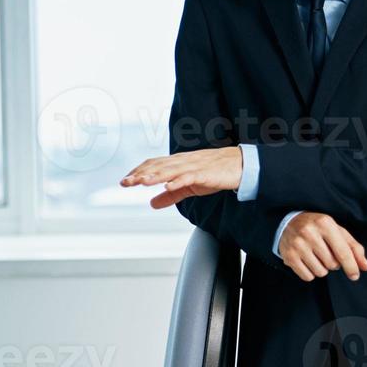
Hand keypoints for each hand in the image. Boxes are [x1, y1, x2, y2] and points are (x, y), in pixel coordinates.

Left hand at [120, 147, 242, 208]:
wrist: (241, 165)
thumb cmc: (215, 173)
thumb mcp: (190, 186)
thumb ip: (171, 194)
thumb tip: (152, 204)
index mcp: (178, 163)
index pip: (153, 164)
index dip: (138, 171)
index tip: (124, 180)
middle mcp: (183, 162)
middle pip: (157, 166)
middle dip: (140, 174)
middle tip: (125, 182)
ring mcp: (194, 166)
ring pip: (170, 170)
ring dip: (154, 176)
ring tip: (141, 182)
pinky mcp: (206, 173)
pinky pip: (190, 176)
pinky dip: (178, 180)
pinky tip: (168, 185)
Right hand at [279, 212, 366, 281]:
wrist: (289, 222)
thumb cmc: (319, 228)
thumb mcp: (337, 231)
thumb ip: (354, 248)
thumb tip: (365, 267)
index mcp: (325, 223)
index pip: (343, 252)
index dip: (351, 266)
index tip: (355, 276)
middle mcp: (309, 232)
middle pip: (332, 264)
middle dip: (333, 263)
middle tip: (326, 253)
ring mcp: (297, 244)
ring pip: (320, 272)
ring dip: (322, 268)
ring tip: (316, 257)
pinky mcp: (288, 255)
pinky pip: (307, 276)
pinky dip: (310, 273)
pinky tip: (307, 261)